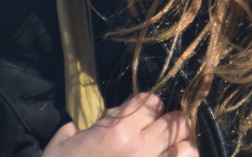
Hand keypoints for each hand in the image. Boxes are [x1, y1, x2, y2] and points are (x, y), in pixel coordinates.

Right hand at [43, 93, 198, 156]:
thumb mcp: (64, 142)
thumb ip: (84, 126)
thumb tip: (96, 122)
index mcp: (117, 131)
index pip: (152, 101)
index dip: (150, 106)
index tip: (146, 113)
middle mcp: (139, 148)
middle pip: (175, 121)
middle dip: (169, 122)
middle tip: (160, 129)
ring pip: (187, 148)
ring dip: (181, 145)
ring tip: (171, 149)